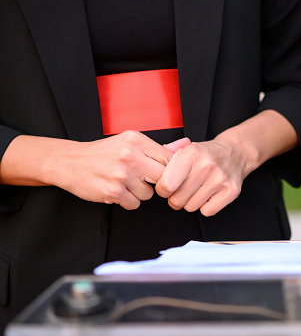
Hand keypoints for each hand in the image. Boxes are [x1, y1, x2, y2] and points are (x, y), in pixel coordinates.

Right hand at [53, 131, 173, 209]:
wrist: (69, 162)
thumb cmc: (103, 153)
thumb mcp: (129, 142)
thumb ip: (157, 148)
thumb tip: (186, 144)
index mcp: (136, 140)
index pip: (169, 158)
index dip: (171, 170)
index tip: (164, 174)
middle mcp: (130, 155)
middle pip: (164, 178)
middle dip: (158, 183)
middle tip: (145, 180)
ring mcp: (121, 175)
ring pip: (149, 194)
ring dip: (140, 193)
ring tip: (126, 184)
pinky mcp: (112, 192)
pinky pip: (134, 204)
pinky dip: (128, 201)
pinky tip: (118, 191)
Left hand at [155, 138, 247, 216]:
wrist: (235, 152)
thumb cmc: (206, 154)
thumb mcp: (185, 149)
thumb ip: (166, 158)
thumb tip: (150, 169)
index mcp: (191, 154)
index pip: (166, 185)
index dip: (163, 190)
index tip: (166, 187)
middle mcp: (206, 166)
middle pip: (177, 199)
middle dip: (176, 198)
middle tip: (182, 190)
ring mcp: (220, 179)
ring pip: (191, 207)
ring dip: (191, 202)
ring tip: (197, 189)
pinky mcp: (231, 191)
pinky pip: (207, 211)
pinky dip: (205, 206)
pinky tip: (208, 194)